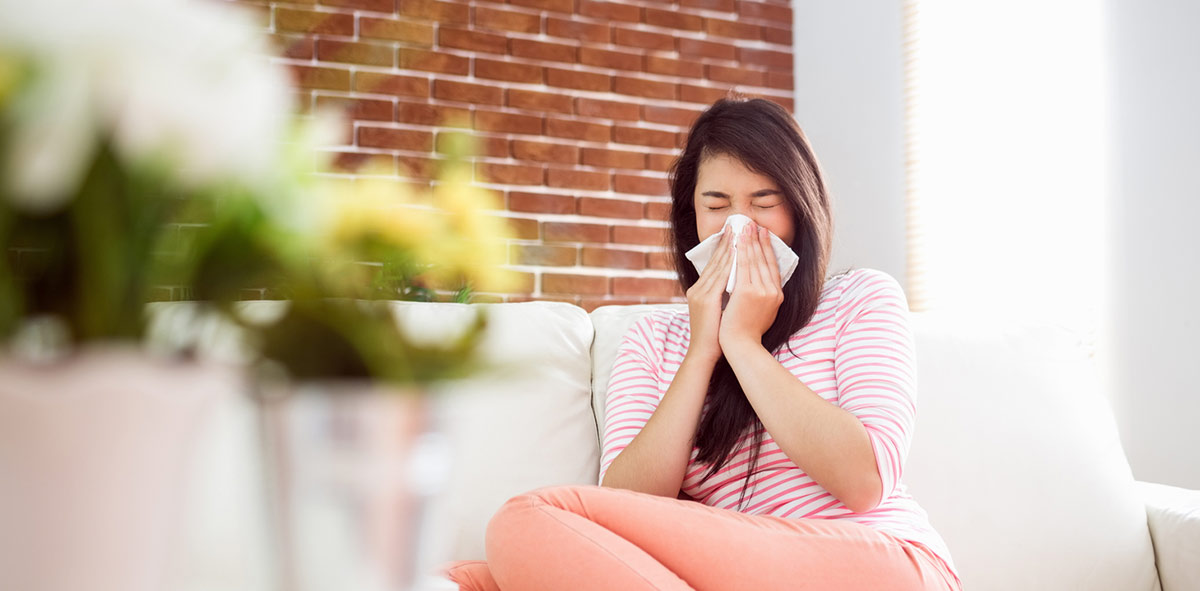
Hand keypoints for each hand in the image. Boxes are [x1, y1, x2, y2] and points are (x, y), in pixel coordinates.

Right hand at [684, 227, 733, 363]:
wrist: (705, 353)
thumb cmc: (714, 335)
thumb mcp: (717, 310)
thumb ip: (723, 295)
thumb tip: (738, 283)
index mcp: (699, 290)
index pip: (714, 264)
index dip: (725, 247)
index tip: (735, 233)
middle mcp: (697, 288)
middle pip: (715, 260)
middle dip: (728, 241)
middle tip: (739, 223)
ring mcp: (700, 293)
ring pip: (718, 264)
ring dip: (730, 247)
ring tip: (740, 231)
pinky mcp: (705, 299)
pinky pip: (721, 276)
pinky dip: (730, 262)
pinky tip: (739, 252)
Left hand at [719, 223, 782, 352]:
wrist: (740, 345)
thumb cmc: (746, 331)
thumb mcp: (762, 311)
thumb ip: (762, 296)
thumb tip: (758, 281)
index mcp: (777, 295)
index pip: (773, 266)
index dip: (768, 249)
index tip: (764, 235)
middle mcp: (773, 291)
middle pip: (766, 259)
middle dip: (759, 240)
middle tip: (754, 224)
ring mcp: (762, 291)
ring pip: (755, 260)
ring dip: (750, 241)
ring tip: (745, 226)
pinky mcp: (748, 292)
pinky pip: (744, 266)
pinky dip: (741, 251)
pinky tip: (737, 240)